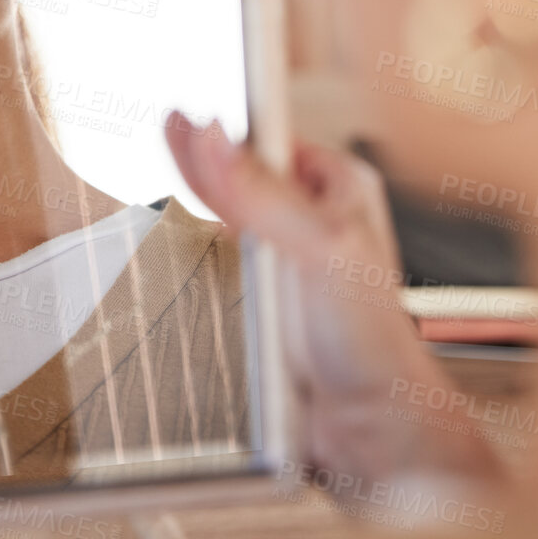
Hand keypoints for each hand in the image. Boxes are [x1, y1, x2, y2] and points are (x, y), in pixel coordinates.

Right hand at [164, 112, 499, 482]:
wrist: (367, 426)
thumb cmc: (371, 340)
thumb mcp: (317, 248)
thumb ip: (260, 193)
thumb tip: (212, 138)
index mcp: (341, 187)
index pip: (270, 141)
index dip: (228, 129)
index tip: (185, 112)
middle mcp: (316, 215)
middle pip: (244, 172)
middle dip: (206, 154)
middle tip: (166, 124)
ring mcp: (288, 255)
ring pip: (231, 211)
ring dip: (199, 193)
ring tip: (170, 150)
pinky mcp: (266, 295)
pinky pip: (224, 253)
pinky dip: (200, 235)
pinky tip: (184, 215)